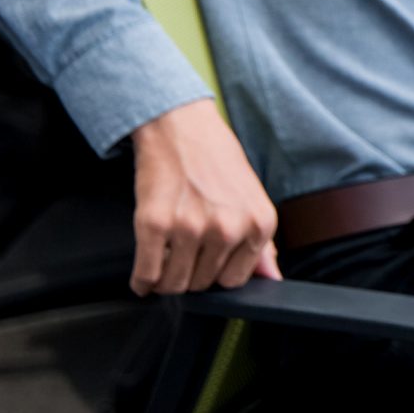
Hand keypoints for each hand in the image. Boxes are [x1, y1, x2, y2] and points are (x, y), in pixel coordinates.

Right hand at [128, 99, 281, 293]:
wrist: (181, 127)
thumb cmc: (217, 162)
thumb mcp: (253, 199)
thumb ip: (262, 244)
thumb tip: (272, 278)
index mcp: (259, 224)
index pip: (234, 281)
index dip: (215, 274)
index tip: (205, 263)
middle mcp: (228, 228)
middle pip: (202, 284)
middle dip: (189, 275)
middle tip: (182, 254)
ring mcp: (191, 227)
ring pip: (174, 284)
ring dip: (165, 280)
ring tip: (164, 261)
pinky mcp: (155, 224)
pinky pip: (147, 274)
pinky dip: (141, 282)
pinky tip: (143, 276)